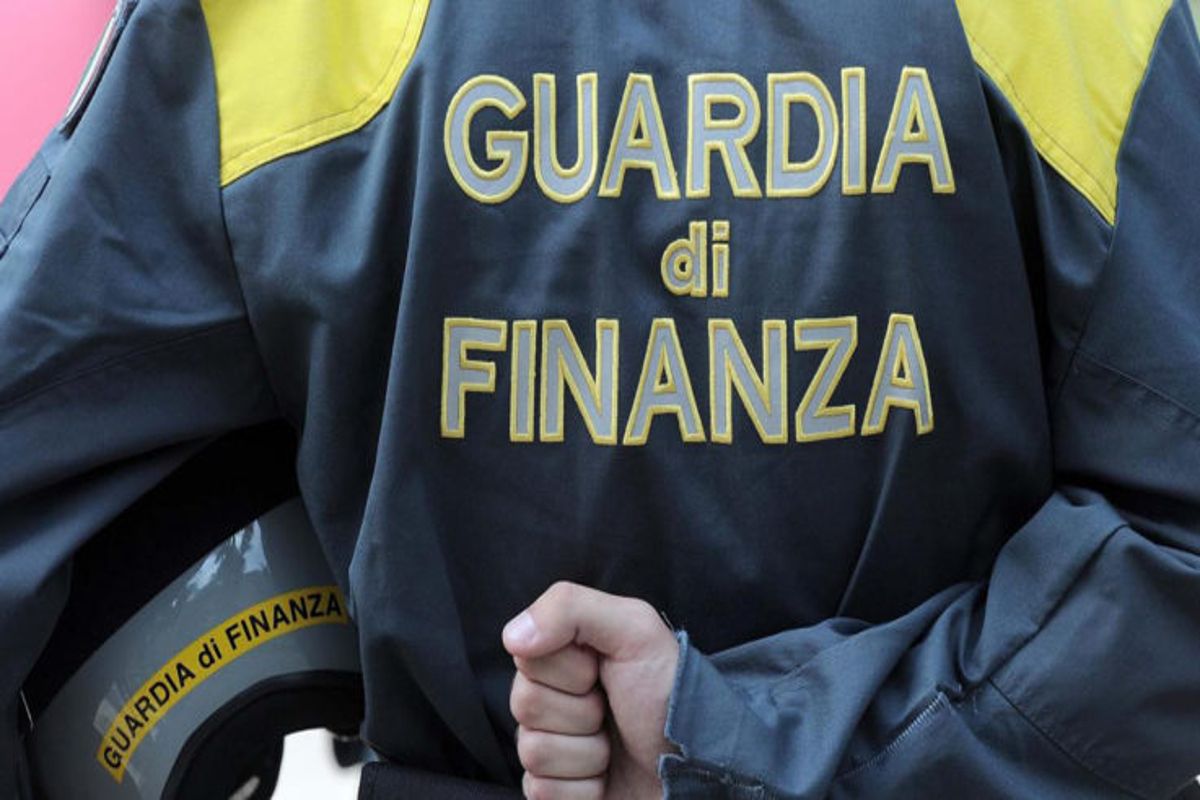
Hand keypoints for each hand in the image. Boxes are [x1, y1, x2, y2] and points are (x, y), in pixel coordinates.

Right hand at [504, 582, 679, 799]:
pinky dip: (583, 790)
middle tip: (612, 712)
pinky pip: (542, 793)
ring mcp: (552, 749)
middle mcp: (553, 700)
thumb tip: (512, 636)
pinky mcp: (556, 792)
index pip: (525, 656)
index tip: (603, 672)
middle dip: (579, 713)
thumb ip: (570, 609)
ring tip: (615, 747)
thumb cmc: (671, 695)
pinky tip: (606, 778)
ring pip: (531, 752)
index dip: (569, 669)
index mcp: (565, 656)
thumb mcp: (634, 630)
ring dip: (586, 754)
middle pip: (524, 704)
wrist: (699, 769)